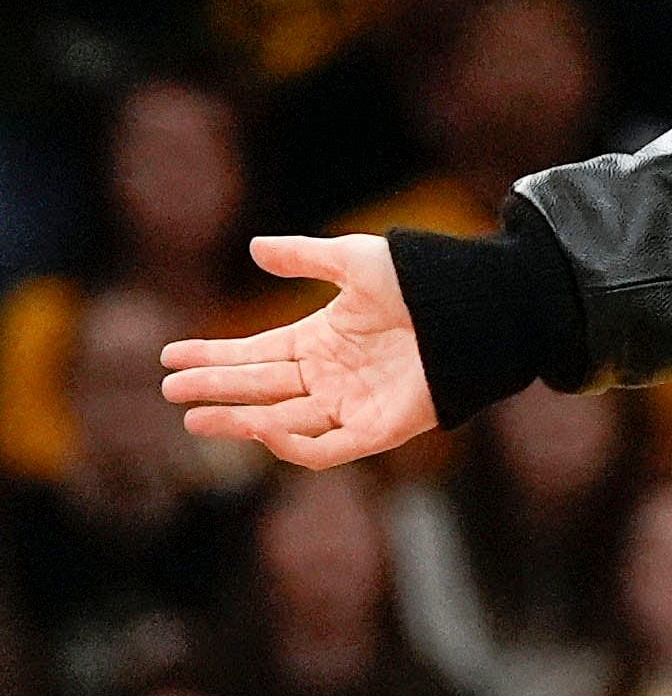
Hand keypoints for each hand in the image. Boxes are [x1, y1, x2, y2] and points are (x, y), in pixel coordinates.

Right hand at [158, 234, 437, 466]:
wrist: (476, 310)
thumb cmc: (422, 281)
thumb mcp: (356, 260)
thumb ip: (305, 256)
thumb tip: (254, 247)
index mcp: (321, 339)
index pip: (255, 354)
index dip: (213, 357)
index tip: (170, 357)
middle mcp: (331, 376)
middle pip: (261, 388)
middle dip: (215, 390)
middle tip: (171, 390)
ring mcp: (353, 404)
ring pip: (283, 421)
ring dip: (240, 421)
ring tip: (196, 417)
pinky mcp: (379, 429)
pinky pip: (328, 448)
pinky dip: (293, 444)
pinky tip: (262, 428)